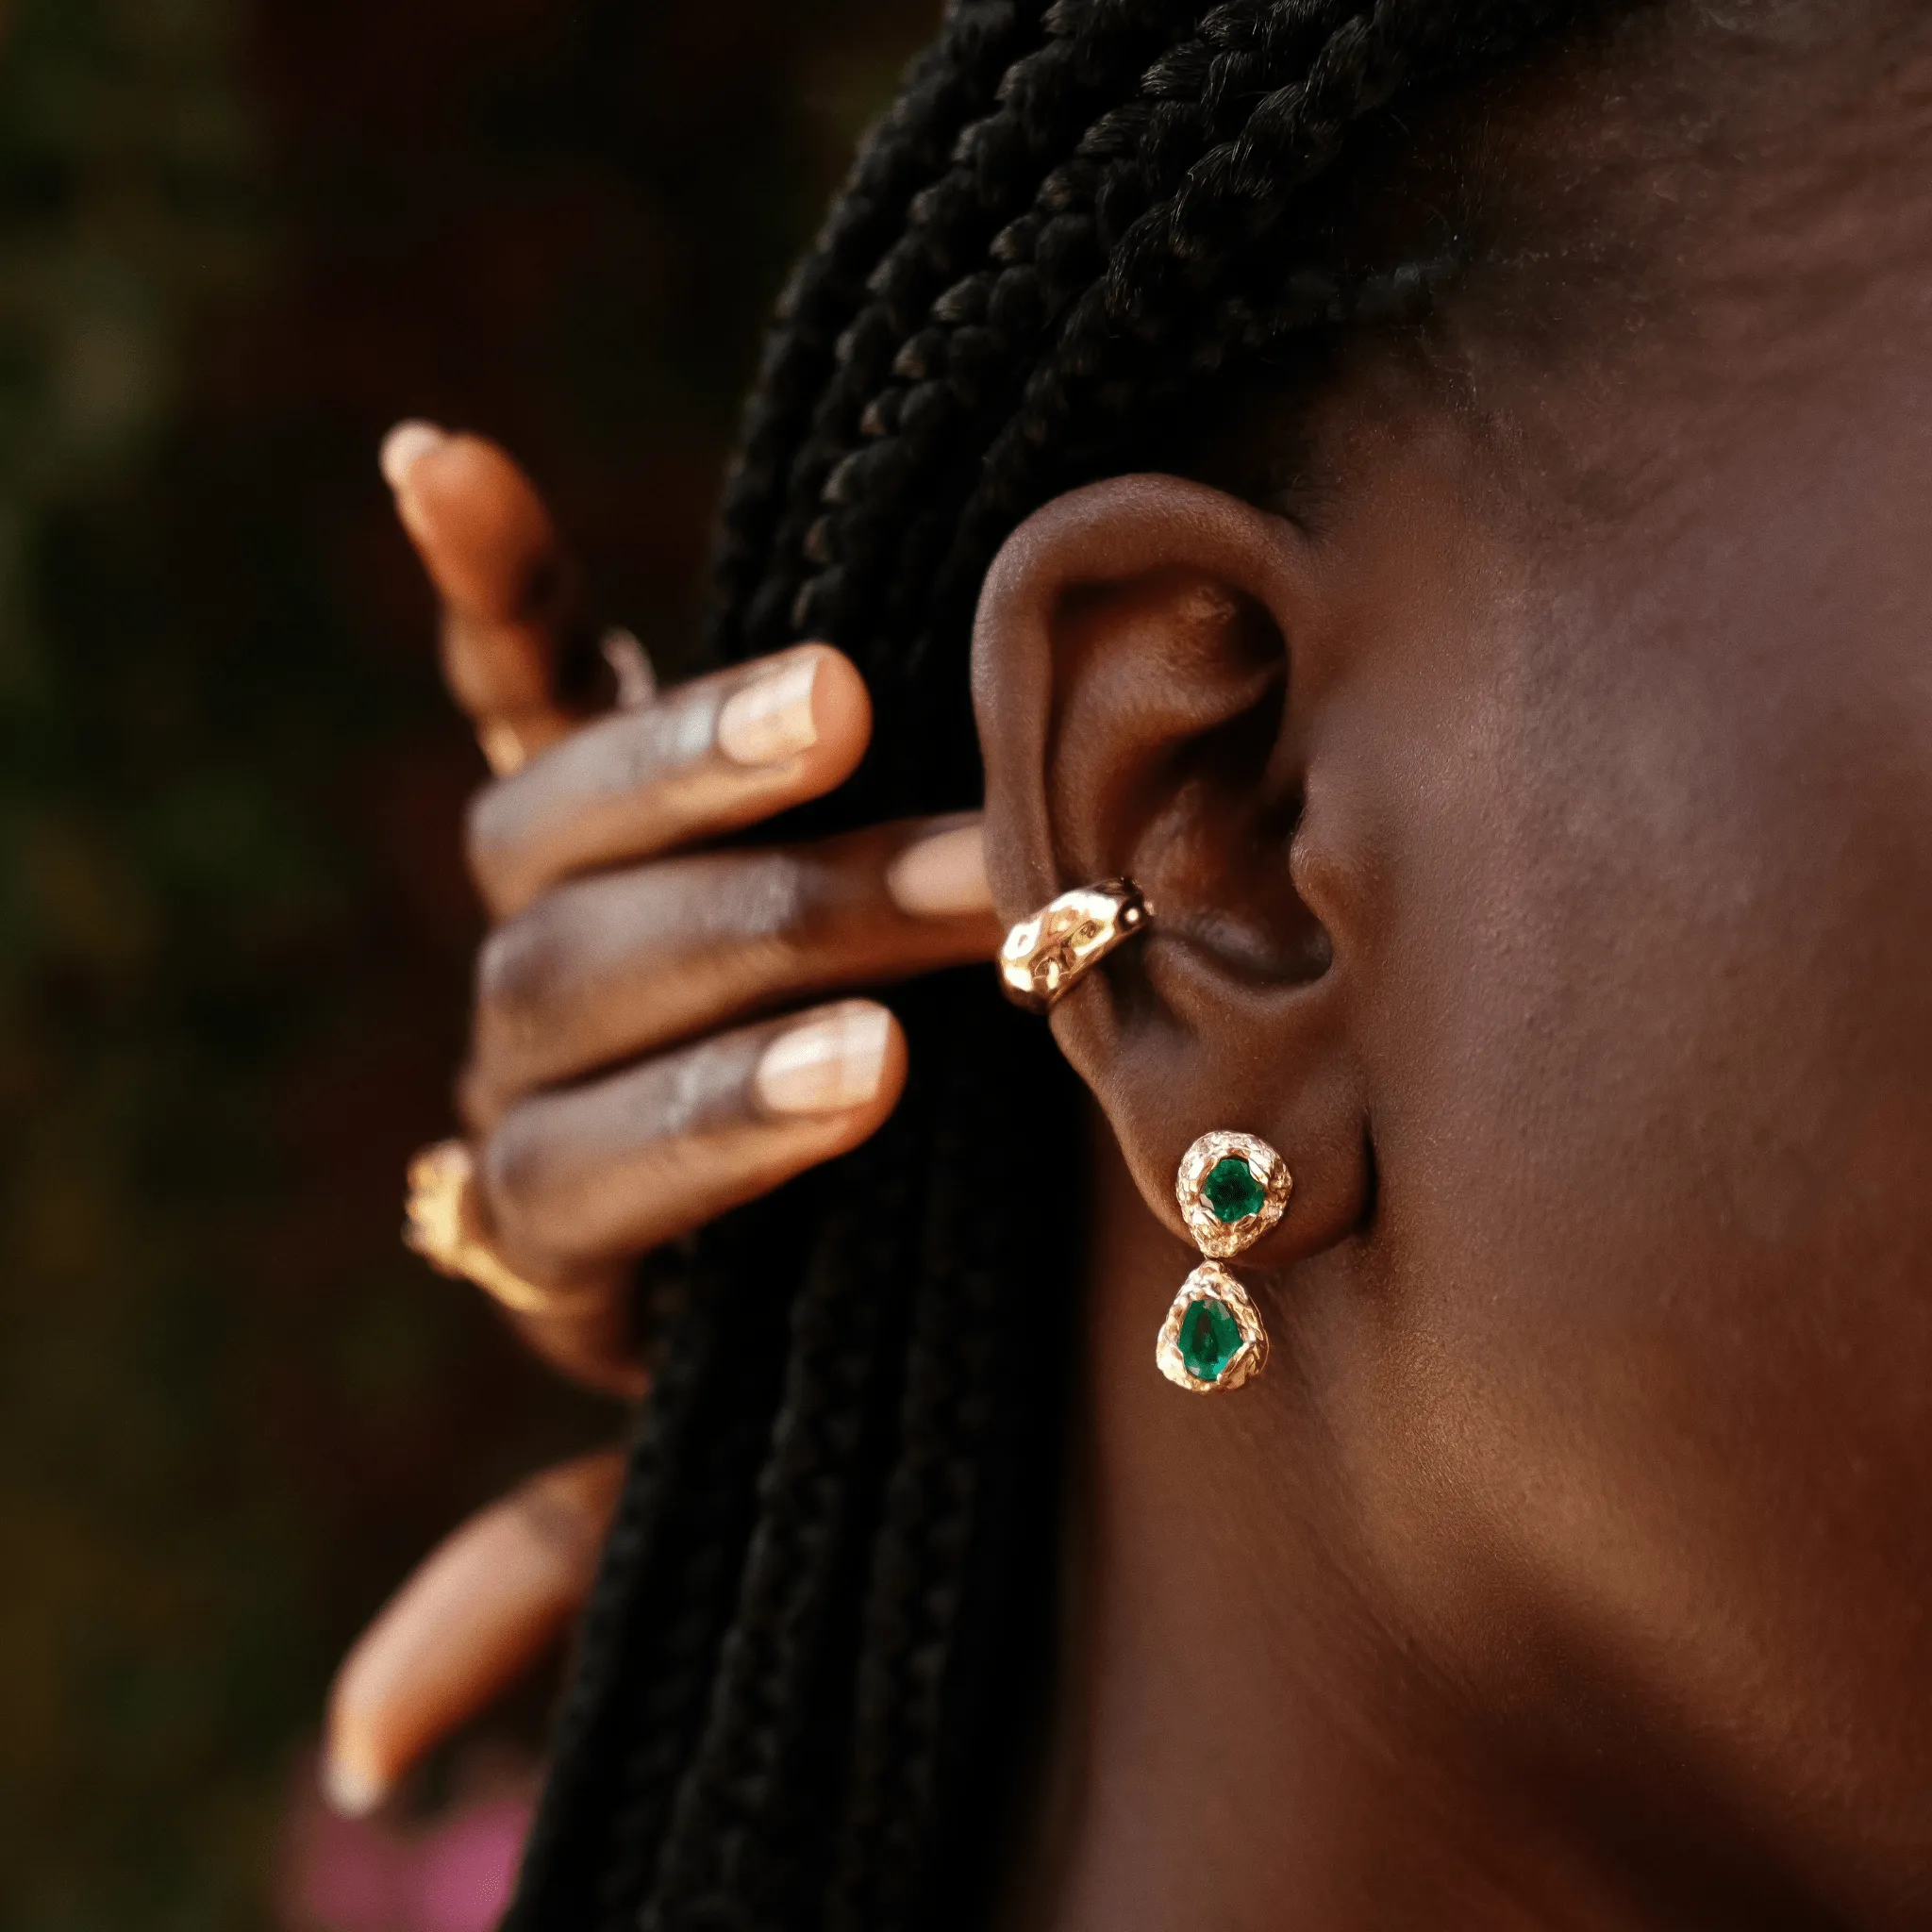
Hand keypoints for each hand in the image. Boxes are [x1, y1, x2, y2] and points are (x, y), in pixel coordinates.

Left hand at [323, 424, 999, 1814]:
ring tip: (843, 705)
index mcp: (551, 1218)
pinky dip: (491, 570)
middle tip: (964, 890)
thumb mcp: (677, 1448)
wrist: (798, 1151)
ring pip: (547, 830)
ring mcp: (539, 904)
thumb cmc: (791, 1307)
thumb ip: (546, 1551)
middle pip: (581, 987)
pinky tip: (439, 456)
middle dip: (778, 940)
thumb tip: (342, 1762)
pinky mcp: (572, 781)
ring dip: (690, 767)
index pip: (585, 1174)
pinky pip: (521, 670)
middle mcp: (514, 1050)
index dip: (717, 1126)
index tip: (880, 1082)